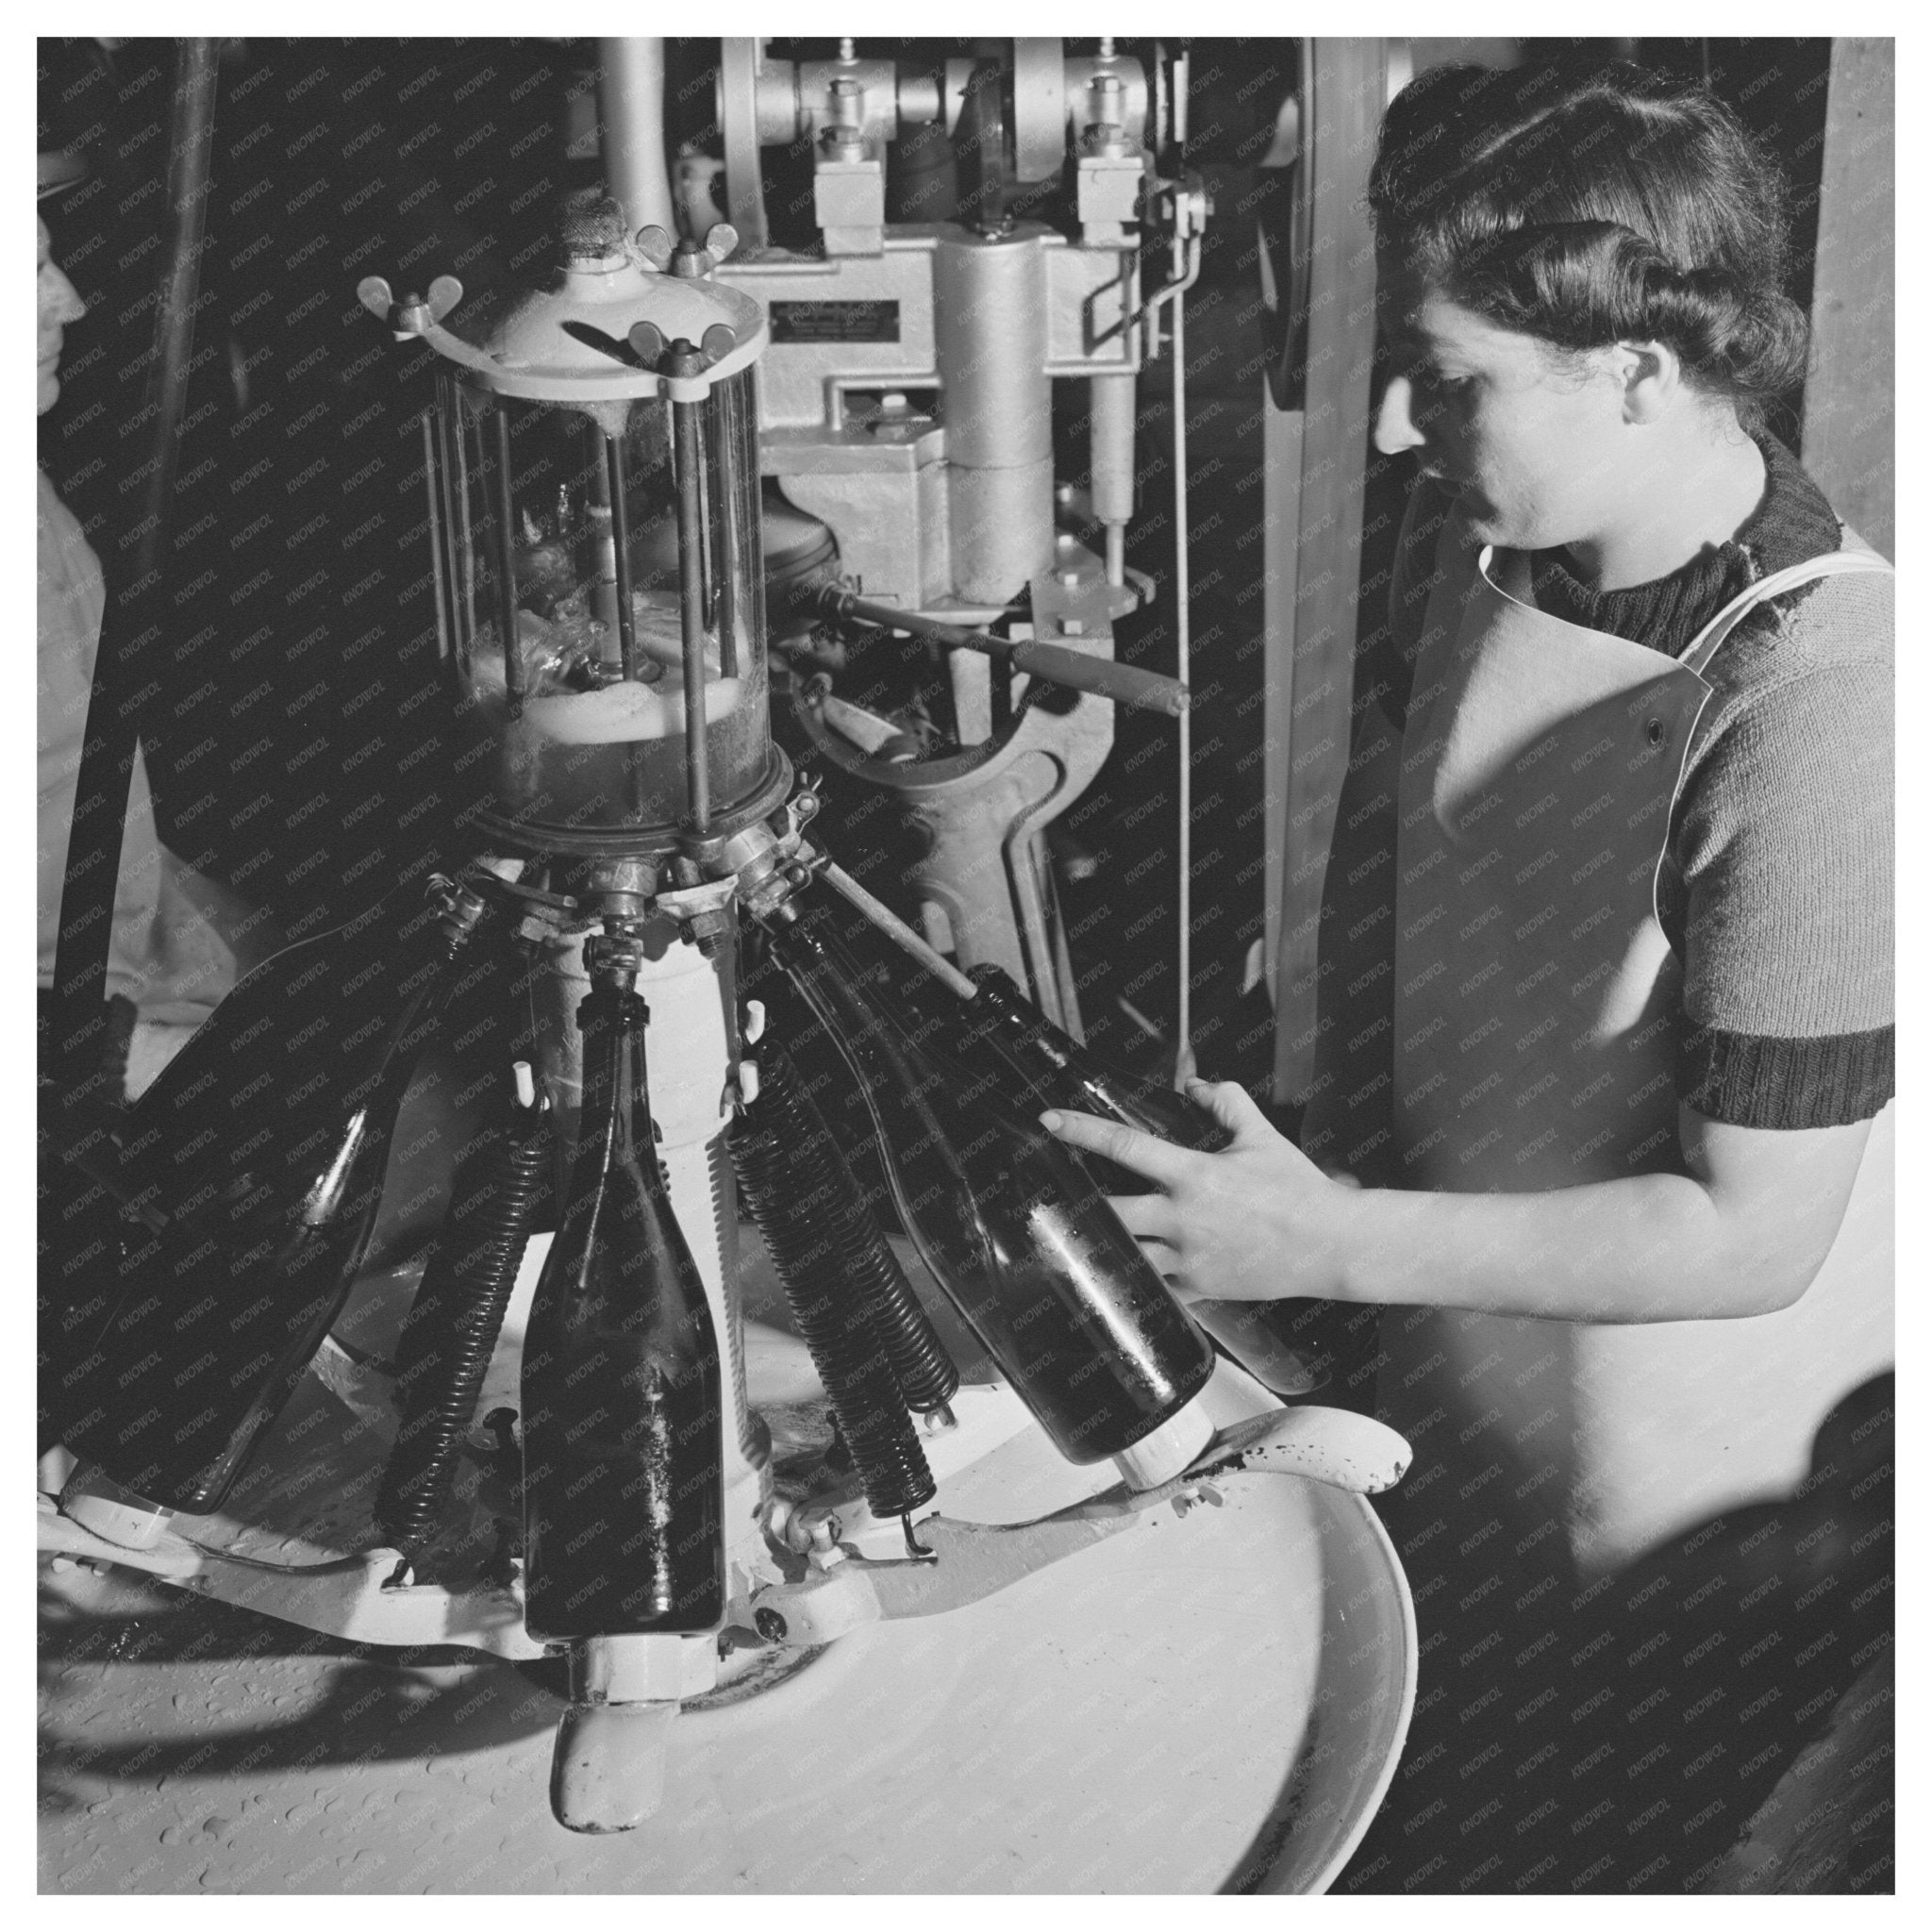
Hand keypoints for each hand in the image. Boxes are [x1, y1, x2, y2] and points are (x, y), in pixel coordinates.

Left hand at [1041, 1078, 1357, 1302]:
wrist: (1331, 1245)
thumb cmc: (1299, 1189)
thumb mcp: (1261, 1136)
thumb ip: (1226, 1102)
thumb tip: (1197, 1085)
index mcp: (1194, 1175)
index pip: (1125, 1147)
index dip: (1081, 1131)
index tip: (1049, 1122)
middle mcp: (1184, 1219)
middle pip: (1110, 1212)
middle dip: (1080, 1204)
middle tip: (1058, 1196)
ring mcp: (1189, 1260)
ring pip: (1125, 1256)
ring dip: (1104, 1246)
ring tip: (1082, 1237)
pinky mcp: (1200, 1289)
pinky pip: (1155, 1288)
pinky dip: (1138, 1280)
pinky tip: (1122, 1275)